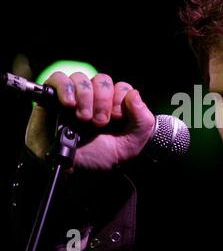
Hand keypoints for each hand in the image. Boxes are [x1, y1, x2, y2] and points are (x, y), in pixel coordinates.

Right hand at [25, 72, 154, 170]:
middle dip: (104, 101)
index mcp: (114, 107)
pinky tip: (69, 104)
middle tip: (99, 123)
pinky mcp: (51, 99)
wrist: (72, 172)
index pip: (122, 87)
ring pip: (81, 78)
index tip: (116, 119)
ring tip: (83, 119)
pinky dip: (65, 87)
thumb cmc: (99, 159)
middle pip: (102, 80)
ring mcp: (73, 98)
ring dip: (86, 96)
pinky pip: (58, 79)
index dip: (121, 99)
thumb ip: (143, 120)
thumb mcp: (131, 144)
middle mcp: (94, 100)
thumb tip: (133, 94)